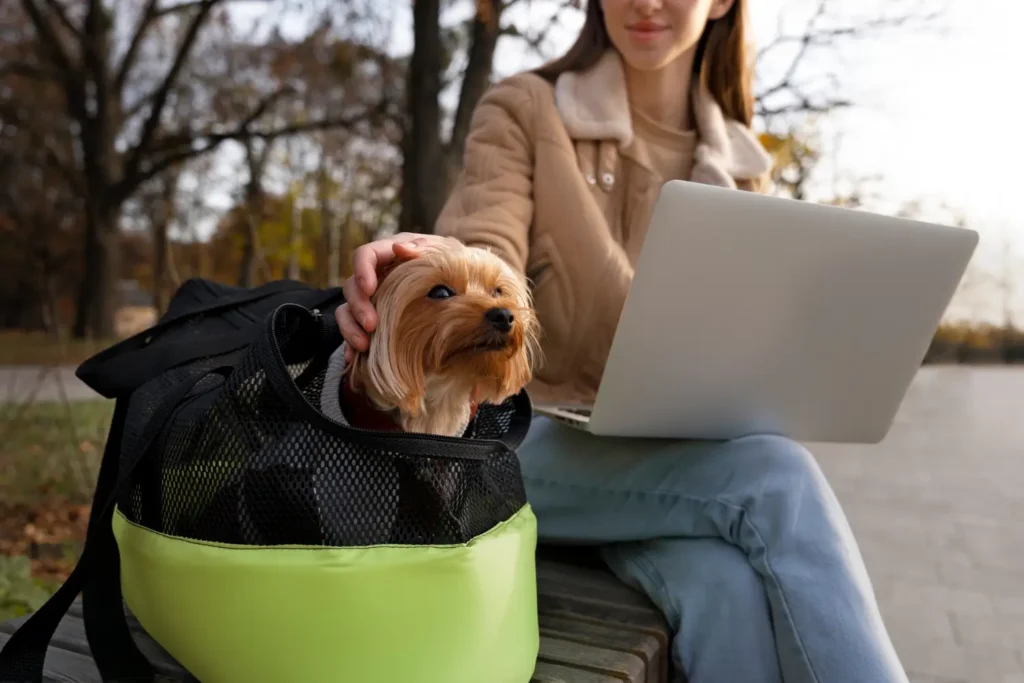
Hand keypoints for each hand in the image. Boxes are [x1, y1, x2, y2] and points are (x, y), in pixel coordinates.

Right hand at [336, 233, 449, 361]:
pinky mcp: (371, 320)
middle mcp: (375, 275)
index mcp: (389, 254)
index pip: (365, 255)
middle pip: (352, 286)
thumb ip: (423, 248)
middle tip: (371, 325)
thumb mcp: (441, 251)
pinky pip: (353, 331)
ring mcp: (372, 299)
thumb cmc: (450, 264)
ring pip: (347, 310)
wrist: (462, 282)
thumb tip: (399, 248)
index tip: (369, 288)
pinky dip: (350, 345)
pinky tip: (353, 359)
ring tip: (364, 346)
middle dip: (358, 306)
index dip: (361, 270)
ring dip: (351, 328)